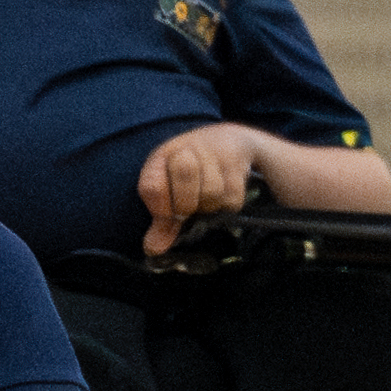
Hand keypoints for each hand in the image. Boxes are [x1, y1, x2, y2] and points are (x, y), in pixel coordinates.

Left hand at [140, 124, 289, 235]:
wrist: (228, 141)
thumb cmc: (192, 172)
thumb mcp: (171, 191)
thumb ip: (163, 222)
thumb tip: (152, 249)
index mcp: (160, 157)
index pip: (152, 185)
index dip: (160, 210)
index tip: (168, 220)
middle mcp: (185, 147)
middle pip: (184, 175)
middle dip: (187, 204)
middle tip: (190, 211)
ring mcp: (213, 149)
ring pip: (212, 190)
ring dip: (210, 205)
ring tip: (207, 200)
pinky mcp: (237, 157)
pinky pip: (233, 195)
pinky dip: (228, 204)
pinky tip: (224, 196)